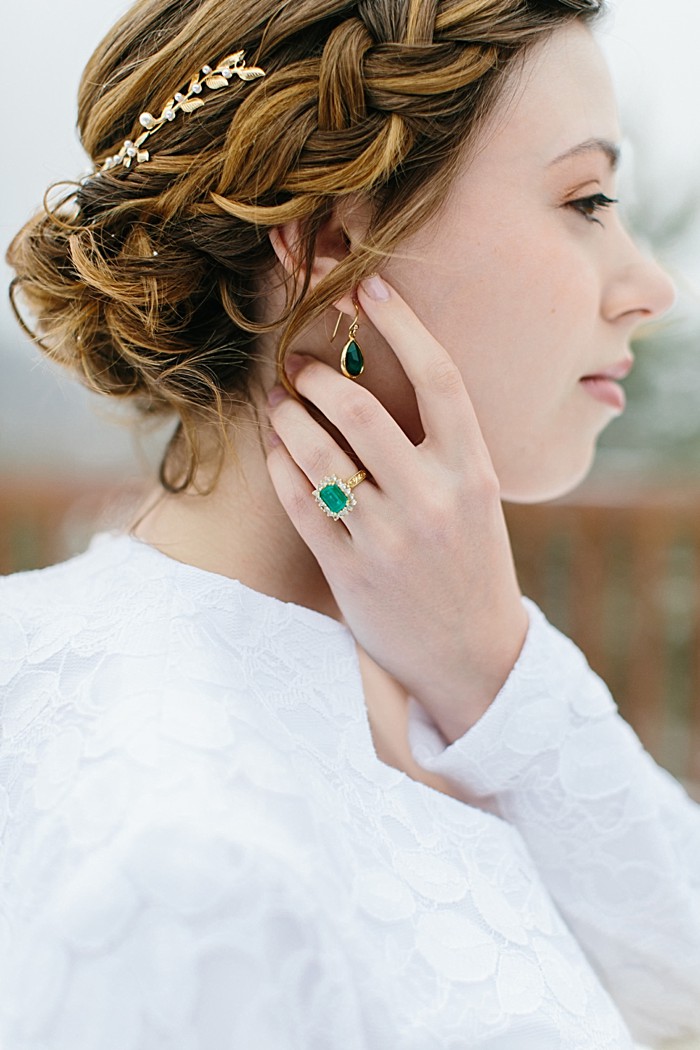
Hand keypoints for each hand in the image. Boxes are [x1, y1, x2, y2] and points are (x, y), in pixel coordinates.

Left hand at [265, 274, 527, 742]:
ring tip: (279, 403)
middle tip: (301, 366)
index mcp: (475, 474)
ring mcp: (388, 539)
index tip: (370, 289)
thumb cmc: (472, 565)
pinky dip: (281, 467)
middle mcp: (433, 501)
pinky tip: (276, 450)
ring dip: (289, 416)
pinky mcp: (348, 571)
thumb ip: (441, 449)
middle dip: (320, 376)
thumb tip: (386, 381)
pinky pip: (300, 502)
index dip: (404, 325)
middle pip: (362, 409)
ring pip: (319, 454)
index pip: (440, 380)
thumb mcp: (478, 501)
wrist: (473, 656)